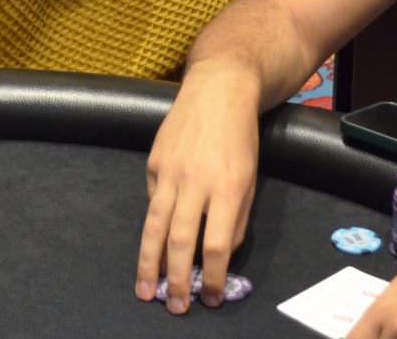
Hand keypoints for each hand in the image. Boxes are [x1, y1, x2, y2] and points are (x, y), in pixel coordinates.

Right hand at [136, 59, 260, 313]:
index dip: (212, 277)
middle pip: (180, 243)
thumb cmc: (240, 137)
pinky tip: (154, 240)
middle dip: (177, 280)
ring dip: (149, 263)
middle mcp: (195, 182)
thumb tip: (221, 253)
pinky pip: (152, 201)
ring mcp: (169, 172)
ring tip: (145, 289)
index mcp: (227, 189)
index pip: (216, 246)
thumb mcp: (250, 178)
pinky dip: (154, 223)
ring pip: (154, 227)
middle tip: (175, 306)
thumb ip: (238, 217)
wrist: (217, 90)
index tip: (211, 298)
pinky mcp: (152, 163)